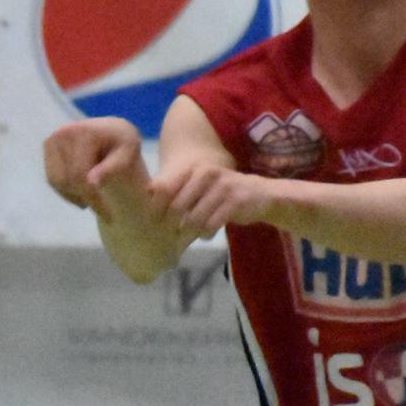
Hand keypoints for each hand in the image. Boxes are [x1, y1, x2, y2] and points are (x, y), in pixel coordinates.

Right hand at [43, 118, 145, 219]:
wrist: (111, 133)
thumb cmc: (123, 147)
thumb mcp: (127, 156)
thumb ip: (112, 168)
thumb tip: (91, 182)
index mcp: (86, 131)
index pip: (80, 174)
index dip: (93, 198)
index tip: (110, 216)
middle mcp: (65, 131)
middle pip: (68, 179)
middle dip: (86, 199)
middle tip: (104, 211)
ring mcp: (54, 139)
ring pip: (58, 182)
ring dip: (76, 196)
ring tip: (95, 197)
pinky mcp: (48, 146)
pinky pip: (52, 179)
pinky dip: (67, 191)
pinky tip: (83, 190)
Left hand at [147, 163, 273, 238]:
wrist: (259, 195)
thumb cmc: (220, 195)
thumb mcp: (197, 189)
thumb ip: (175, 195)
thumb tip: (145, 213)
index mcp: (191, 169)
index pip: (162, 188)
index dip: (154, 208)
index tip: (153, 223)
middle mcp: (205, 173)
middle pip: (176, 208)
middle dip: (172, 227)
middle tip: (172, 237)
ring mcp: (222, 186)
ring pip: (194, 220)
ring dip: (190, 234)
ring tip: (191, 236)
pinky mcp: (235, 201)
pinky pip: (211, 225)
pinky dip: (206, 234)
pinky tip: (208, 234)